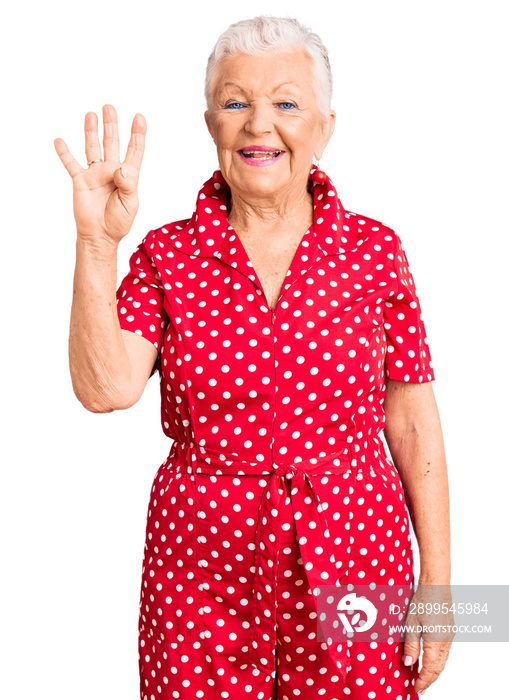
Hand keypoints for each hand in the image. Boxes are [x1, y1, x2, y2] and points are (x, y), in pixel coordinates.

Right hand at [54, 104, 145, 246]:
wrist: (100, 236)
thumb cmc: (118, 222)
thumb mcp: (130, 204)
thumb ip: (128, 185)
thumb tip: (120, 169)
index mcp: (128, 176)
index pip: (134, 151)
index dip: (137, 135)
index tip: (139, 118)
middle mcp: (111, 171)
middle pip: (112, 143)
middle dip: (112, 125)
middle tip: (110, 108)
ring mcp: (95, 175)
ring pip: (93, 148)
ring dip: (92, 132)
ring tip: (91, 114)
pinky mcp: (81, 181)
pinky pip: (71, 164)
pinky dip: (65, 153)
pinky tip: (59, 141)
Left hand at [402, 582, 454, 694]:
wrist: (437, 585)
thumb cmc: (423, 600)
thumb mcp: (411, 623)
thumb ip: (411, 645)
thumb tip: (408, 663)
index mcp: (435, 641)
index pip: (430, 669)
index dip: (423, 680)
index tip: (416, 688)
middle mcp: (445, 641)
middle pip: (439, 668)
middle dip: (429, 680)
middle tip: (420, 688)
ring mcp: (449, 636)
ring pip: (443, 661)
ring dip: (434, 671)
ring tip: (424, 678)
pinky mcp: (450, 631)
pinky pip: (445, 652)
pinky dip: (438, 661)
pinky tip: (431, 661)